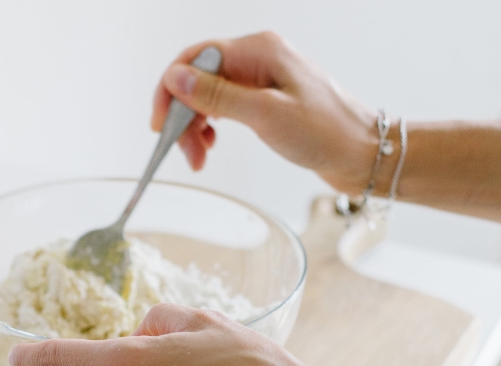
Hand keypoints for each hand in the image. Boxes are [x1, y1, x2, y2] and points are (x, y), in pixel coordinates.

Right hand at [152, 32, 377, 193]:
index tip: (160, 125)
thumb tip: (175, 78)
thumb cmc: (326, 132)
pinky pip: (223, 107)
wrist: (363, 153)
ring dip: (194, 127)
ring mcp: (260, 79)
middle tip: (182, 151)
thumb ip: (217, 96)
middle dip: (183, 116)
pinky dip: (210, 128)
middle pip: (198, 79)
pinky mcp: (264, 99)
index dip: (170, 90)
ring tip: (198, 157)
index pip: (195, 59)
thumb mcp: (265, 115)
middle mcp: (257, 59)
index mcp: (258, 51)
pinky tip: (210, 145)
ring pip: (207, 96)